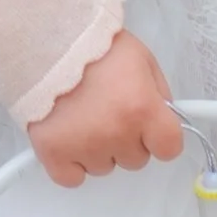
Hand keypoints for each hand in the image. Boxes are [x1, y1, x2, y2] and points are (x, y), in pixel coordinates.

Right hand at [25, 30, 183, 187]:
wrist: (46, 38)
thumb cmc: (94, 45)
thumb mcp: (141, 58)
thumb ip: (159, 92)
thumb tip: (164, 117)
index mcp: (142, 108)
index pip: (169, 148)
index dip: (160, 136)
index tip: (150, 127)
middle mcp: (116, 132)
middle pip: (136, 159)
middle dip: (127, 138)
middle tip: (109, 109)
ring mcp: (84, 146)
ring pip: (104, 168)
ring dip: (99, 148)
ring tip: (84, 114)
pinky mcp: (54, 152)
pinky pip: (72, 178)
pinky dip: (71, 163)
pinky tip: (69, 137)